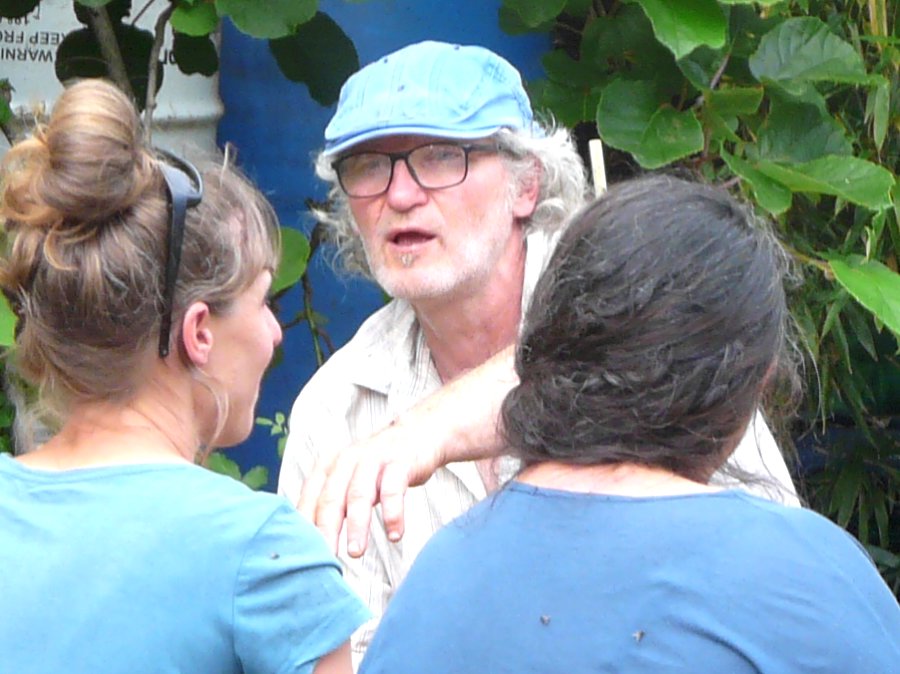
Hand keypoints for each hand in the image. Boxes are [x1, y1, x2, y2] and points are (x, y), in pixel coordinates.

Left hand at [297, 345, 516, 556]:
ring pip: (359, 494)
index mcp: (329, 466)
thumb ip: (333, 504)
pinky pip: (393, 489)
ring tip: (356, 552)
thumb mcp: (351, 480)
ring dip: (357, 525)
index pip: (309, 498)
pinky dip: (393, 514)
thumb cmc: (379, 467)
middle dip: (326, 530)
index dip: (304, 526)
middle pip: (331, 498)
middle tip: (325, 559)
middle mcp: (347, 460)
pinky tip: (395, 535)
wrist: (418, 435)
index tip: (302, 555)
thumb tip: (311, 544)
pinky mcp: (399, 462)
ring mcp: (373, 459)